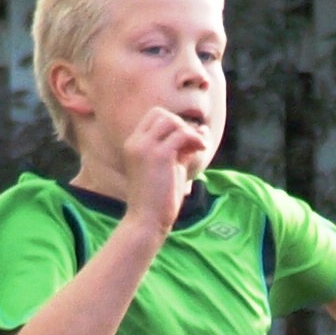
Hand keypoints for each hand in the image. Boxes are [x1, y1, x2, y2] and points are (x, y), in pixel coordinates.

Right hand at [119, 105, 210, 236]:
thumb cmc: (158, 200)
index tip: (185, 141)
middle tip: (192, 144)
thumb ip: (180, 149)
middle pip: (161, 114)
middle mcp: (135, 142)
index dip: (172, 124)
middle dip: (180, 125)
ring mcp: (145, 147)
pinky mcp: (159, 155)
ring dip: (189, 131)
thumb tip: (202, 130)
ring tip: (199, 147)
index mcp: (133, 145)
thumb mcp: (169, 168)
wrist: (146, 221)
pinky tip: (202, 149)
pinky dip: (195, 139)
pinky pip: (182, 134)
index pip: (153, 117)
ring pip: (171, 121)